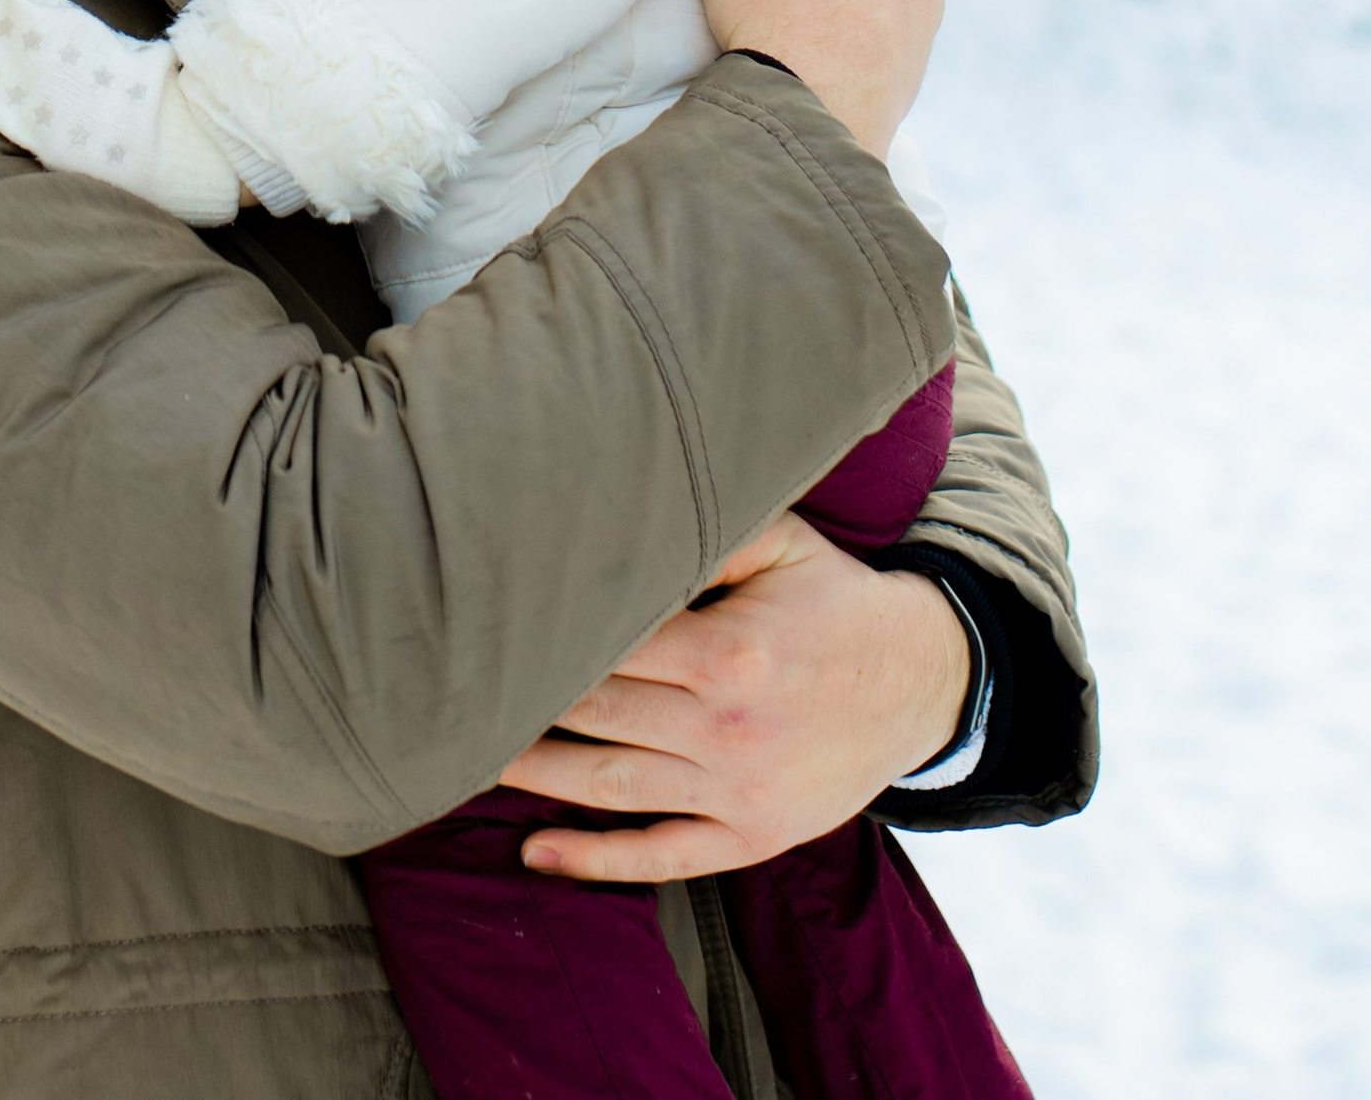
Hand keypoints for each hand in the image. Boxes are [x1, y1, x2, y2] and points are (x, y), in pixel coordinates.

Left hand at [497, 514, 969, 881]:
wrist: (922, 682)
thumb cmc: (832, 599)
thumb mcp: (782, 543)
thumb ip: (707, 530)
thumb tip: (620, 510)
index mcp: (726, 650)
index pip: (607, 643)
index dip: (542, 632)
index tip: (483, 618)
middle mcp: (726, 726)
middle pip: (593, 714)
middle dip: (519, 701)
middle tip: (448, 686)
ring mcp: (737, 789)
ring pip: (611, 786)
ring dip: (534, 776)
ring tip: (465, 757)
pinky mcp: (750, 835)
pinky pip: (663, 856)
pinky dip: (595, 859)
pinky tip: (536, 850)